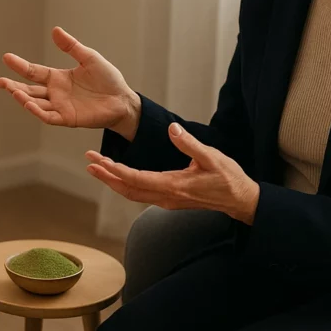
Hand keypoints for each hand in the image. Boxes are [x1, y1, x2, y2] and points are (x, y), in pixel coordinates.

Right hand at [0, 27, 141, 138]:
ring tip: (13, 90)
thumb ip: (71, 46)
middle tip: (0, 82)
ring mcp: (60, 107)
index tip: (6, 58)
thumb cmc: (108, 79)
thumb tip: (55, 30)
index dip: (20, 66)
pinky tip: (29, 104)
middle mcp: (55, 93)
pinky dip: (37, 111)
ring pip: (35, 103)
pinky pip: (48, 116)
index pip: (34, 71)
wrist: (123, 100)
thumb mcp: (89, 58)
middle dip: (13, 86)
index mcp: (58, 78)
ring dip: (23, 98)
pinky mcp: (68, 119)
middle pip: (29, 89)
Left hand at [85, 122, 259, 223]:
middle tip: (90, 162)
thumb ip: (190, 144)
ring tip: (97, 168)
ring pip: (132, 194)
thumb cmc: (228, 178)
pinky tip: (117, 176)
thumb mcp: (212, 157)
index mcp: (174, 185)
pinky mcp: (169, 200)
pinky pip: (140, 195)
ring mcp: (166, 201)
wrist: (240, 200)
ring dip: (113, 182)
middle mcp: (166, 197)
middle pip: (128, 190)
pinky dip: (125, 185)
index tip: (100, 160)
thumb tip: (172, 129)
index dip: (116, 170)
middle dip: (106, 176)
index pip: (137, 179)